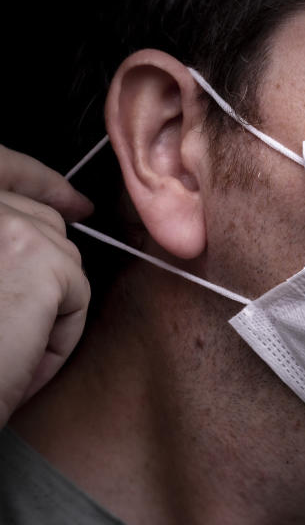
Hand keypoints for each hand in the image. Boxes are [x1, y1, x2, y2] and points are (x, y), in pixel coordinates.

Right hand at [0, 145, 92, 424]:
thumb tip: (60, 214)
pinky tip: (22, 357)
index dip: (38, 179)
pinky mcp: (38, 256)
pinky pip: (77, 295)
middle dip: (48, 271)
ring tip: (7, 347)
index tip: (74, 200)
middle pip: (42, 221)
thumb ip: (2, 241)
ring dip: (48, 308)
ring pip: (63, 259)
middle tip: (31, 319)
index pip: (2, 167)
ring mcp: (4, 221)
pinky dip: (60, 335)